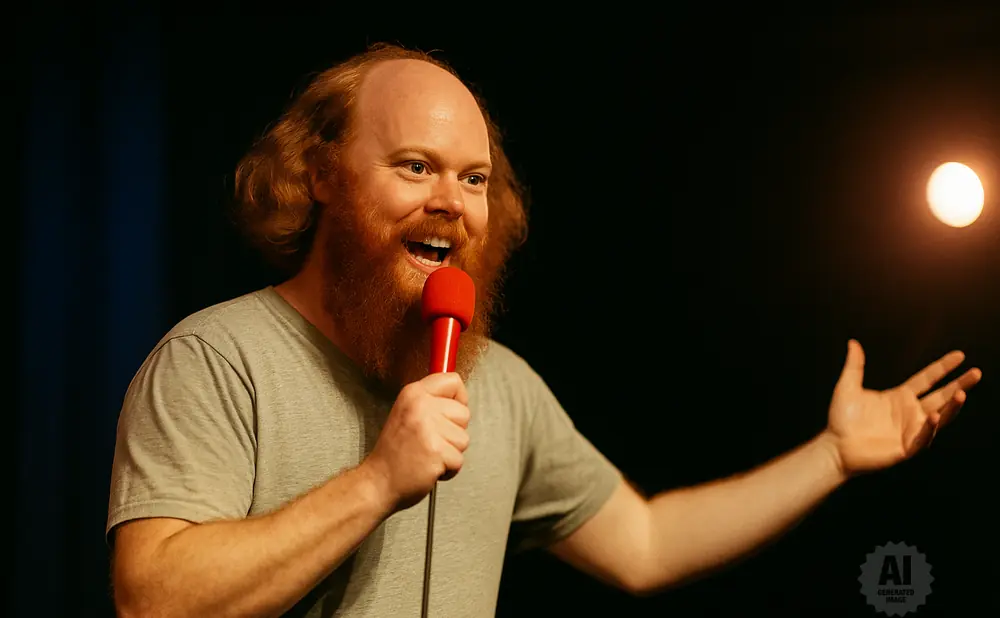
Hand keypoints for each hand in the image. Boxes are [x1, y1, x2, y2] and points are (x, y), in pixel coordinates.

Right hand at [363, 372, 470, 510]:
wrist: (379, 481)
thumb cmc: (395, 452)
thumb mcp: (407, 412)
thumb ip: (431, 401)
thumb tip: (458, 398)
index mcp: (413, 393)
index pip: (453, 381)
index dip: (458, 399)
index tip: (448, 414)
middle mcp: (420, 406)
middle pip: (464, 413)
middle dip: (454, 432)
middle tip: (431, 441)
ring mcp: (428, 429)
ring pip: (464, 439)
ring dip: (451, 452)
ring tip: (429, 454)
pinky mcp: (436, 452)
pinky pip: (459, 460)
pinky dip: (449, 469)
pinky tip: (430, 467)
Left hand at [824, 339, 981, 476]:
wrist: (834, 446)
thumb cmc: (841, 419)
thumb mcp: (848, 387)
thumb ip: (855, 366)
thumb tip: (853, 343)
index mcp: (900, 397)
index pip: (927, 379)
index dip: (943, 368)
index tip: (959, 356)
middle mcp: (910, 412)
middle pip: (940, 396)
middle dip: (959, 385)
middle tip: (976, 373)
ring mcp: (910, 430)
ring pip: (939, 416)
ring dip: (951, 407)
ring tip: (962, 394)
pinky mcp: (906, 447)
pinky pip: (923, 437)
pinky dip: (930, 428)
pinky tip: (934, 417)